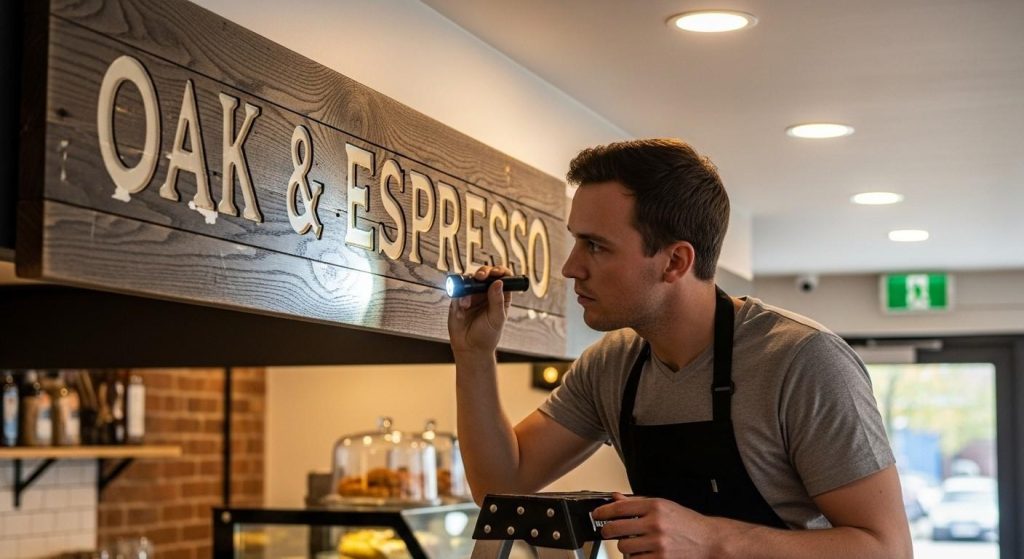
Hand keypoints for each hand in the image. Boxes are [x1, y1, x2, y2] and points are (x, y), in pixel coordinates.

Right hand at [447, 266, 512, 354]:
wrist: (469, 348)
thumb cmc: (487, 336)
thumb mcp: (496, 319)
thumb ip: (497, 300)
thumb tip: (499, 282)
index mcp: (500, 296)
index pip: (502, 277)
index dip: (500, 271)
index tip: (497, 272)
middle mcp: (486, 293)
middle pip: (485, 274)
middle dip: (483, 272)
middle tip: (481, 276)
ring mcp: (472, 295)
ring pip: (469, 280)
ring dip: (468, 285)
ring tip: (468, 303)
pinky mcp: (459, 299)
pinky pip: (457, 291)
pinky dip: (459, 297)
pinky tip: (462, 310)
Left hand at [593, 493, 720, 558]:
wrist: (709, 541)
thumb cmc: (687, 523)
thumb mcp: (664, 506)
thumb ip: (638, 502)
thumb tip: (616, 497)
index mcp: (655, 507)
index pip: (619, 507)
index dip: (603, 511)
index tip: (597, 514)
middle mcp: (655, 524)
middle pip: (615, 528)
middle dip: (607, 530)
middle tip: (608, 531)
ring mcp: (657, 543)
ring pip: (623, 547)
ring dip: (624, 546)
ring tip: (634, 542)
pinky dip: (635, 557)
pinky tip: (642, 552)